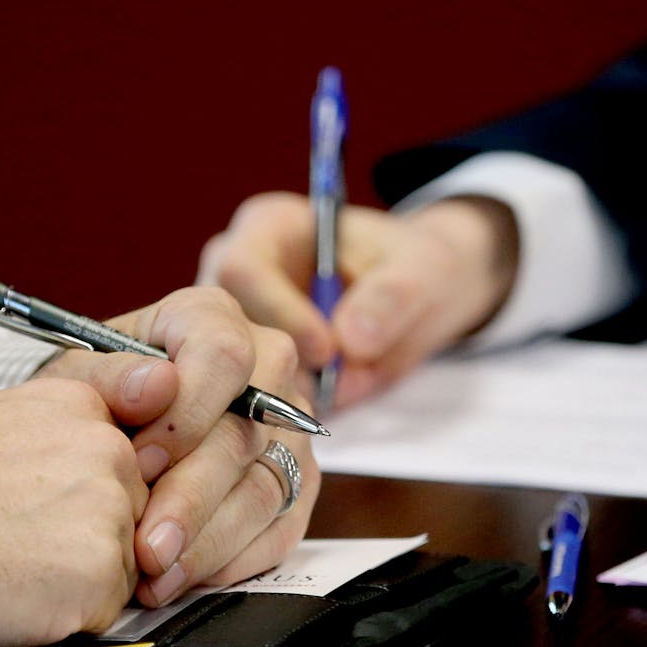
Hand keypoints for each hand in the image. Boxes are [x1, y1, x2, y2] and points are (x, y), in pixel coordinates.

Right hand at [0, 379, 147, 646]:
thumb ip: (73, 414)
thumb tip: (155, 392)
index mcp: (85, 408)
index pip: (124, 459)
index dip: (82, 491)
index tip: (38, 501)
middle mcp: (108, 452)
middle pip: (133, 510)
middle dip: (88, 533)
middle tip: (18, 535)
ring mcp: (107, 514)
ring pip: (123, 560)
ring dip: (80, 575)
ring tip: (14, 562)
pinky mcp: (98, 576)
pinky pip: (107, 606)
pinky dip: (70, 614)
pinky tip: (20, 594)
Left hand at [36, 286, 318, 605]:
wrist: (96, 434)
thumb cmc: (89, 398)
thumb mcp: (75, 377)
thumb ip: (107, 376)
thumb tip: (155, 387)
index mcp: (211, 318)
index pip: (224, 354)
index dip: (186, 412)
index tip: (139, 459)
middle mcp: (265, 368)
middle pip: (246, 433)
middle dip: (191, 497)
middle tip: (146, 545)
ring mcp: (288, 429)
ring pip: (265, 489)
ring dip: (208, 541)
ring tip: (155, 575)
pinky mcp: (296, 484)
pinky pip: (280, 530)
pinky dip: (231, 560)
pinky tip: (184, 577)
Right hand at [197, 191, 518, 407]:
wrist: (422, 296)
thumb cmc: (420, 265)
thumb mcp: (426, 269)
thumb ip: (392, 297)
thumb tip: (350, 341)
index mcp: (270, 228)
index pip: (242, 269)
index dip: (279, 313)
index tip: (327, 350)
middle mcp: (239, 275)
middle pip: (220, 326)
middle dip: (269, 365)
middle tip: (327, 390)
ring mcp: (237, 326)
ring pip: (230, 372)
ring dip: (276, 398)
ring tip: (327, 402)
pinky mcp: (251, 371)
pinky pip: (248, 404)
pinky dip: (282, 418)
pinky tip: (317, 414)